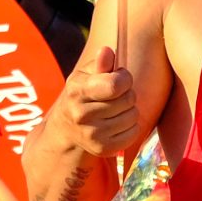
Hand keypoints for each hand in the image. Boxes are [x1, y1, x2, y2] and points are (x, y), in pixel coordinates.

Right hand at [56, 45, 143, 159]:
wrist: (67, 129)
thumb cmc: (82, 94)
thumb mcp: (85, 75)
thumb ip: (100, 63)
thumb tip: (107, 51)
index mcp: (77, 92)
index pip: (115, 85)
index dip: (125, 78)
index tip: (120, 78)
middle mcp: (82, 115)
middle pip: (128, 100)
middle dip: (127, 94)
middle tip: (116, 96)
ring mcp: (92, 135)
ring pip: (133, 116)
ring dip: (130, 110)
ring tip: (116, 109)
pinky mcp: (103, 149)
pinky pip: (134, 132)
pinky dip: (131, 126)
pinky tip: (117, 123)